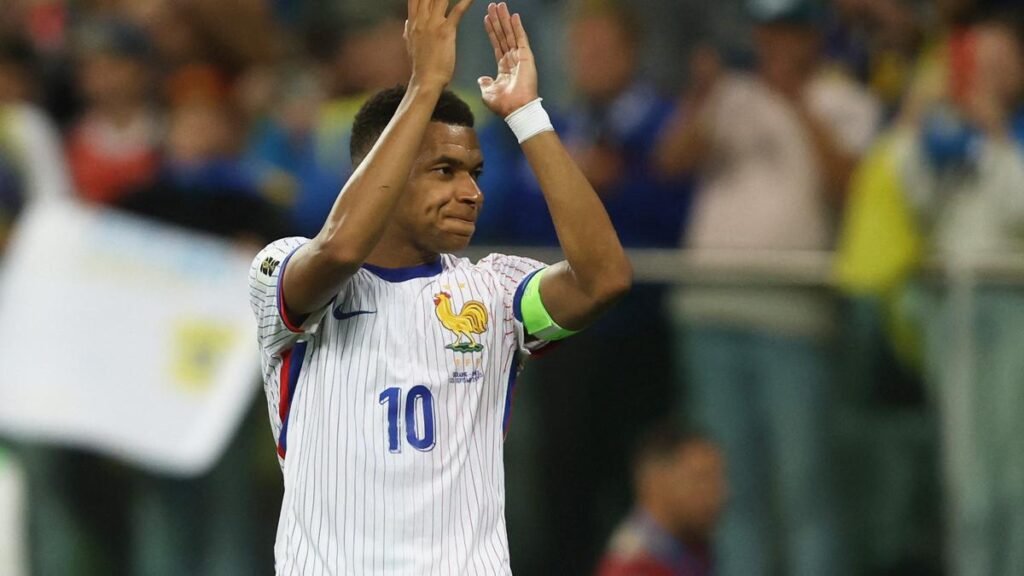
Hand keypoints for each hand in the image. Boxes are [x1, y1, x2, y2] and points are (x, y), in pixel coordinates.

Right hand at [405, 0, 473, 88]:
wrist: (426, 80)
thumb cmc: (421, 66)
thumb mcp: (410, 45)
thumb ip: (409, 31)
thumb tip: (407, 22)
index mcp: (413, 22)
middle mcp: (421, 20)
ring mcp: (432, 24)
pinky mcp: (445, 31)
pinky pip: (457, 11)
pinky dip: (465, 1)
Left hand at [479, 2, 538, 116]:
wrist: (515, 110)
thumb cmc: (504, 105)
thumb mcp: (488, 93)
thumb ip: (485, 83)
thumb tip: (482, 79)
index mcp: (504, 67)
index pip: (497, 44)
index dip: (491, 31)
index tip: (486, 19)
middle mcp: (512, 60)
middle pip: (503, 35)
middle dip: (498, 20)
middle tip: (493, 6)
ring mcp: (520, 57)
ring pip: (510, 34)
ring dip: (505, 19)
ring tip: (500, 6)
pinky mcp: (526, 57)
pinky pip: (521, 38)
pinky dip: (517, 27)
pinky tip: (514, 15)